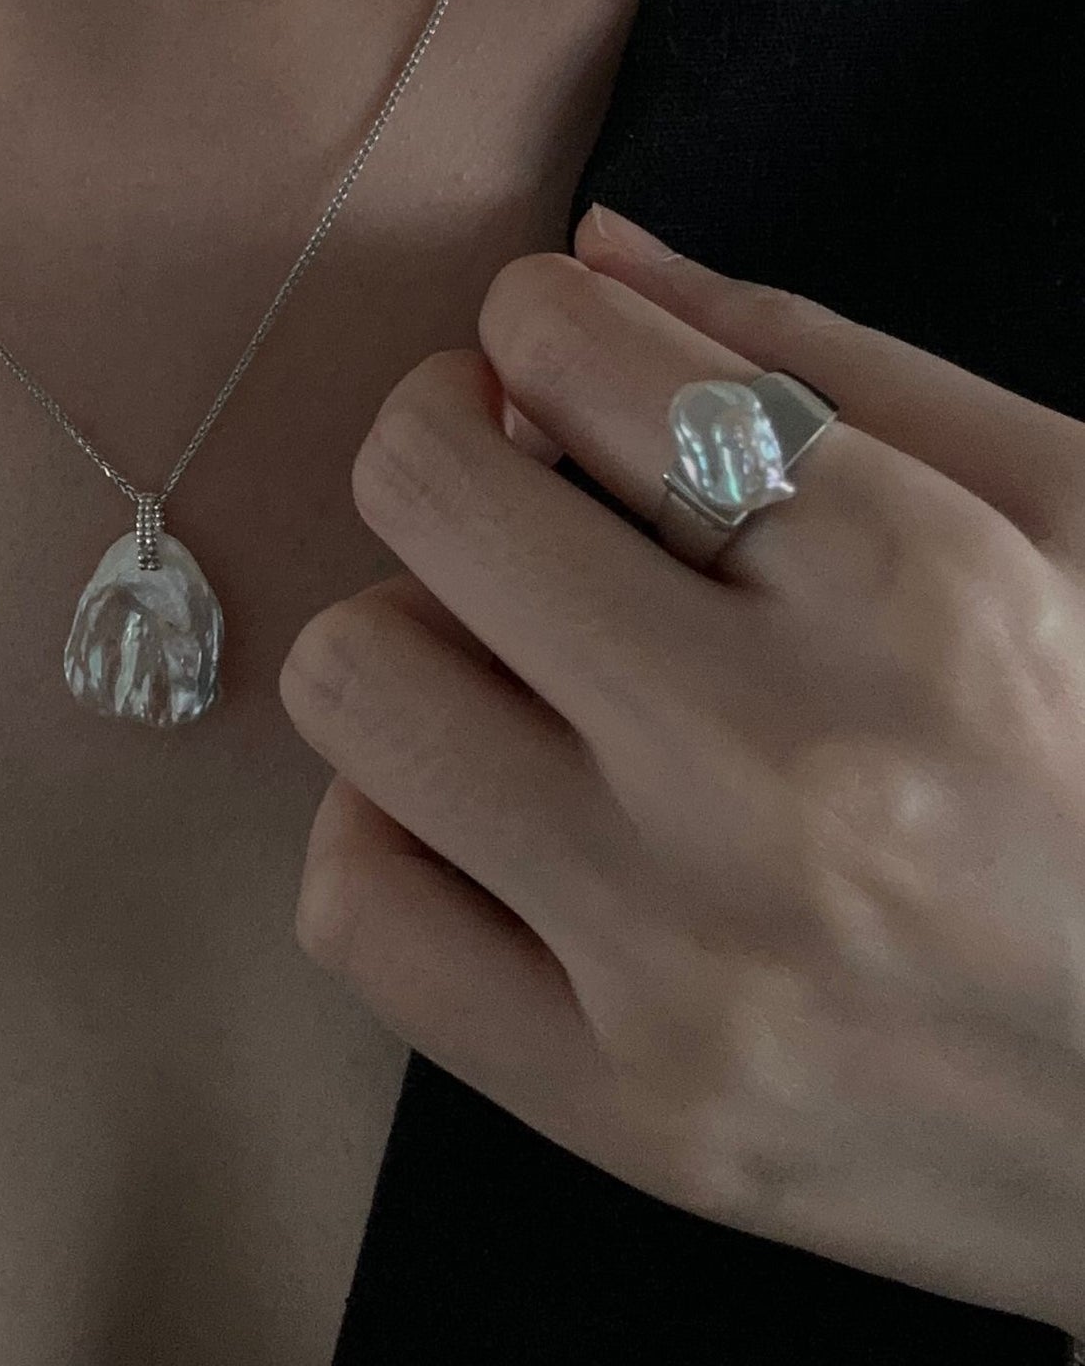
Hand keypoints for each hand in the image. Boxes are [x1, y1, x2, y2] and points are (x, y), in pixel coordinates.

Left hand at [277, 203, 1084, 1337]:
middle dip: (444, 446)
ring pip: (355, 685)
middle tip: (511, 486)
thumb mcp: (1082, 520)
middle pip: (421, 495)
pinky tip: (493, 817)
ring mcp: (685, 960)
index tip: (563, 366)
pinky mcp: (626, 1113)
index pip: (572, 352)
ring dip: (411, 638)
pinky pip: (354, 908)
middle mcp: (779, 771)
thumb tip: (592, 252)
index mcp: (917, 588)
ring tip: (516, 670)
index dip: (538, 322)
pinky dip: (391, 829)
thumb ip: (829, 364)